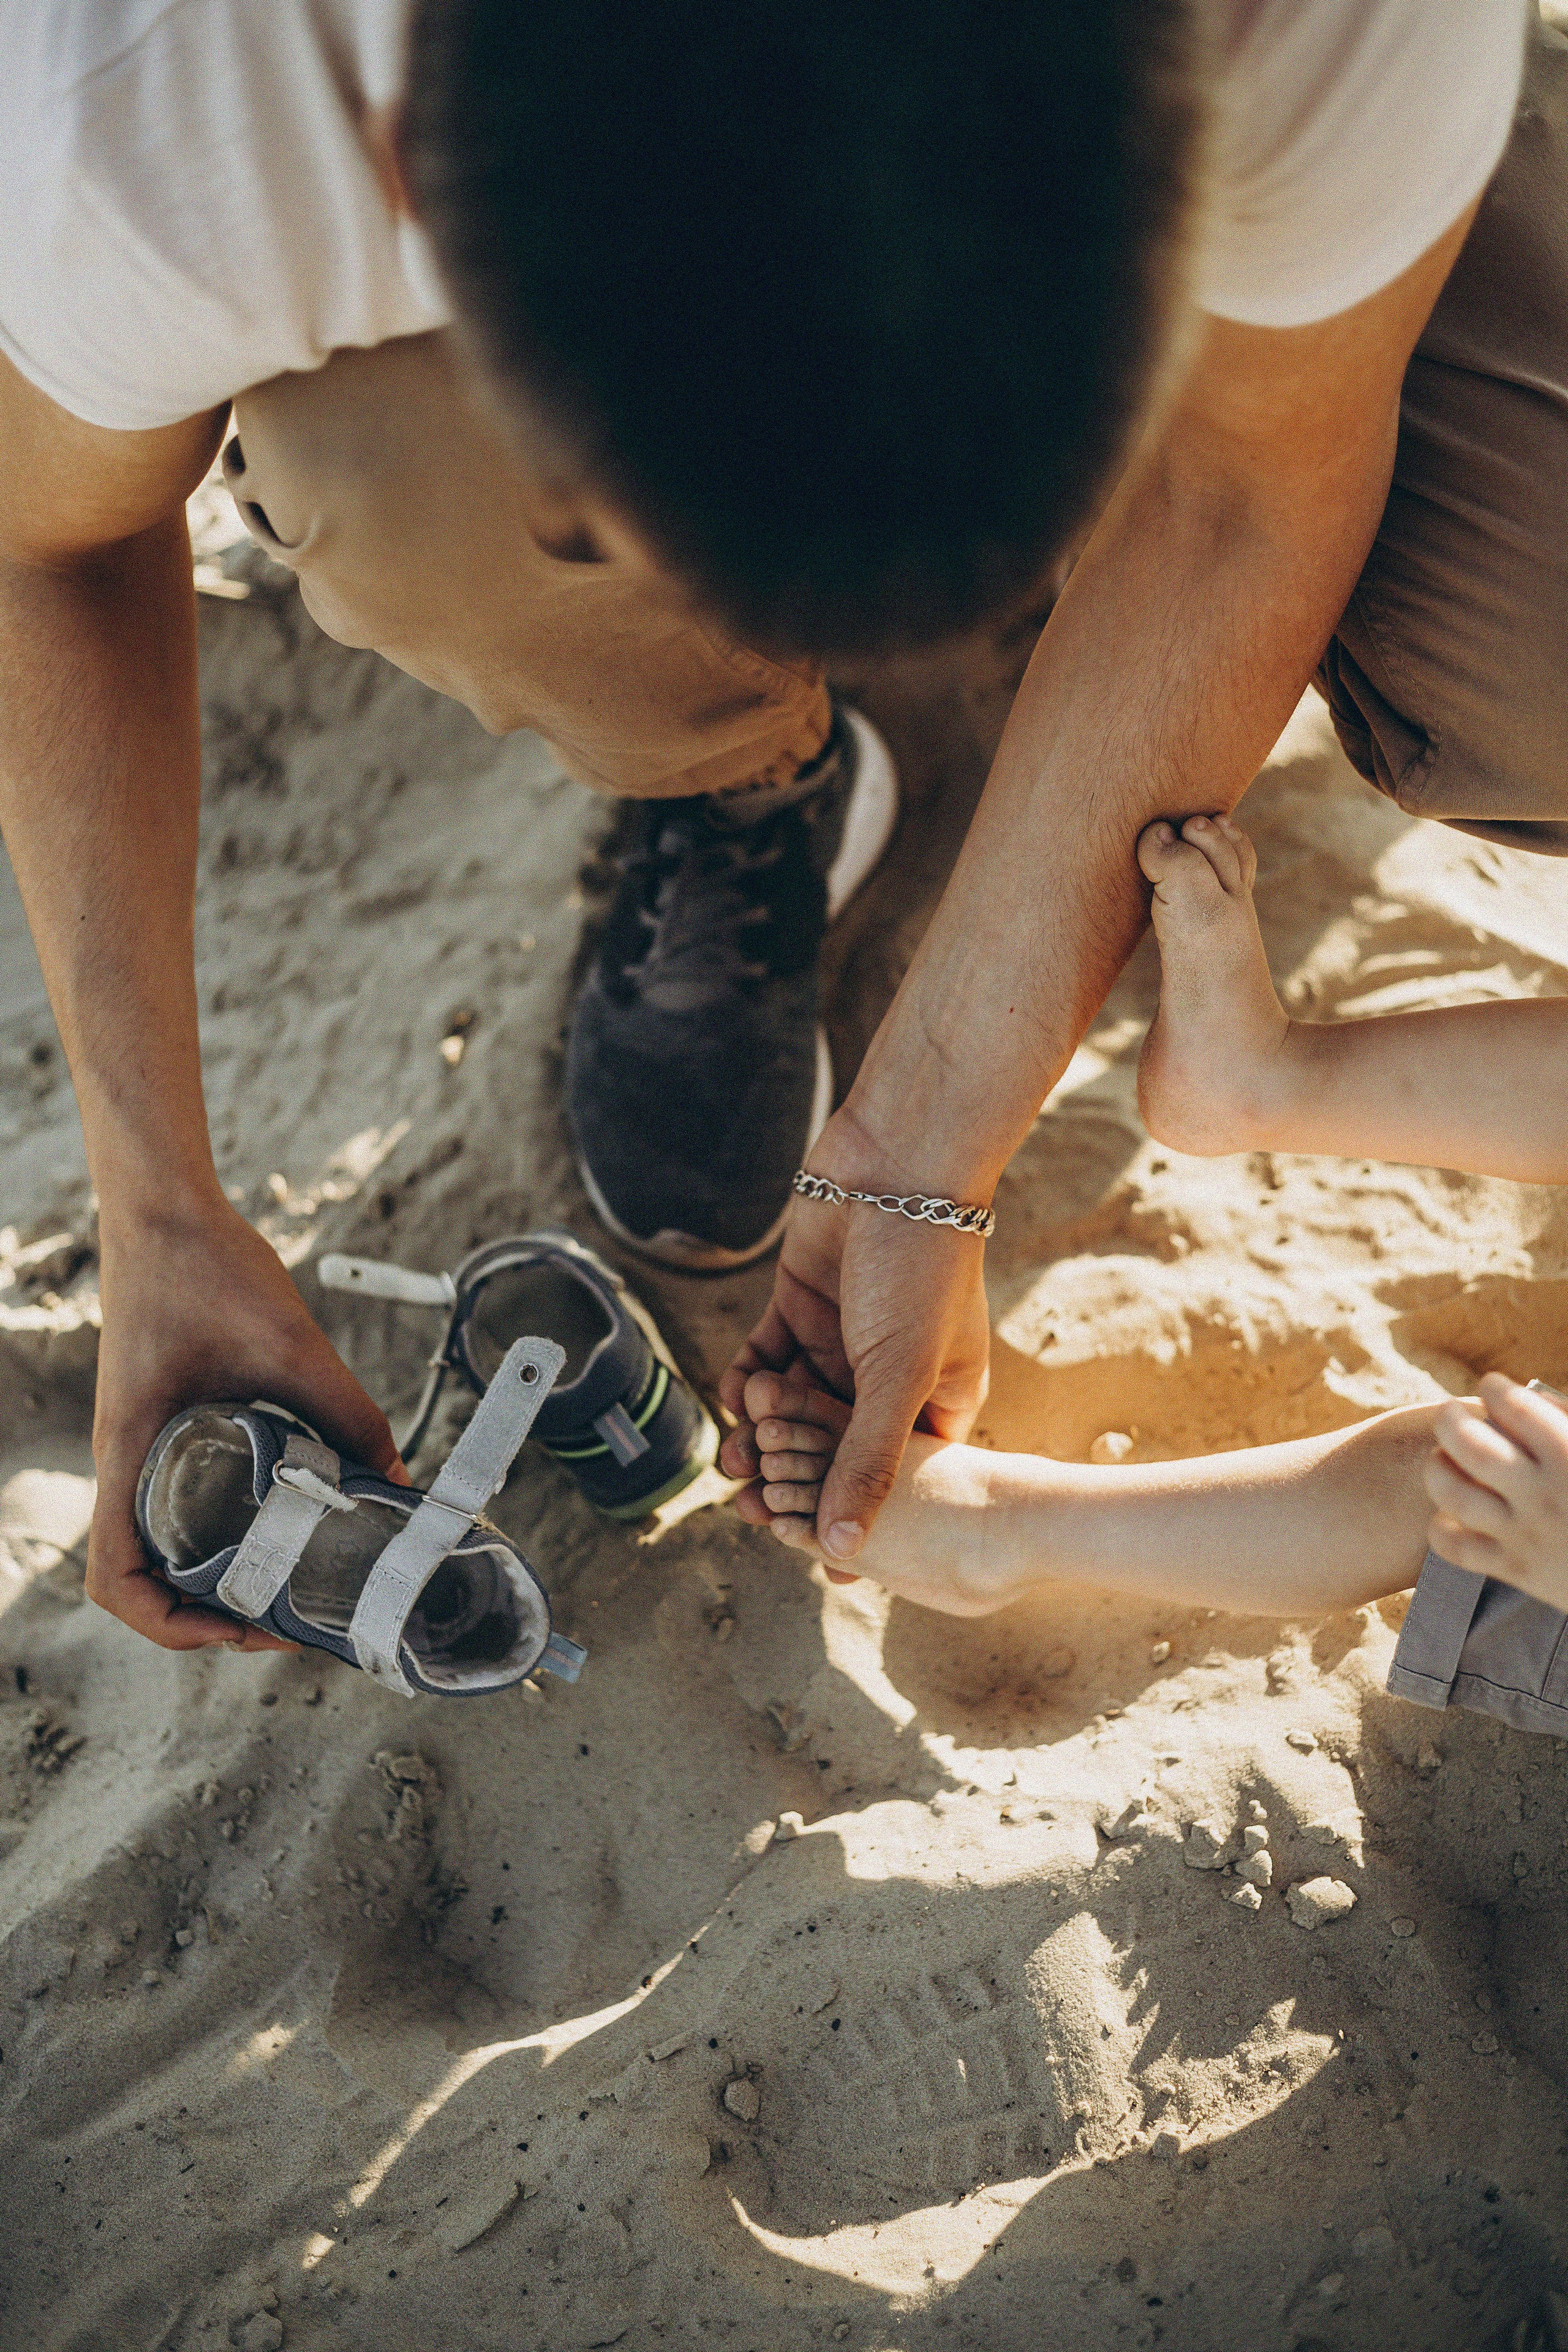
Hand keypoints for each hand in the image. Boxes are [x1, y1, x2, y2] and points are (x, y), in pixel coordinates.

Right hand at [89, 1193, 404, 1651]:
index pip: (114, 1577)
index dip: (168, 1624)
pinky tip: (281, 1521)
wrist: (166, 1207)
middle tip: (286, 1620)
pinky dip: (219, 1527)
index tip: (235, 1627)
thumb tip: (397, 1476)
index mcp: (129, 1451)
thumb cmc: (202, 1264)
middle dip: (206, 1615)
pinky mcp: (166, 1423)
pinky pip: (179, 1498)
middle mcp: (126, 1459)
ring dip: (213, 1576)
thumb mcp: (289, 1344)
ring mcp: (142, 1445)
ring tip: (289, 1585)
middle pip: (142, 1576)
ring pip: (161, 1542)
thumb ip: (346, 1411)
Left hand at [719, 1107, 989, 1566]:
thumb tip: (844, 1544)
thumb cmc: (921, 1264)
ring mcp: (843, 1337)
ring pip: (794, 1403)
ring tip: (735, 1456)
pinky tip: (733, 1395)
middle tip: (753, 1506)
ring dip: (763, 1429)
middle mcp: (889, 1373)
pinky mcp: (803, 1303)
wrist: (896, 1162)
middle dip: (793, 1472)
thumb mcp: (899, 1373)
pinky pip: (768, 1357)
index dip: (856, 1510)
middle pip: (834, 1441)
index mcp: (939, 1395)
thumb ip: (868, 1460)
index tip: (818, 1555)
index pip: (896, 1473)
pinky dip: (748, 1378)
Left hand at [1424, 1375, 1567, 1607]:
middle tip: (1448, 1413)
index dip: (1495, 1389)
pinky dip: (1442, 1529)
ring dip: (1438, 1469)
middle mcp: (1544, 1493)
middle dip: (1450, 1421)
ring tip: (1440, 1458)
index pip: (1515, 1407)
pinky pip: (1457, 1548)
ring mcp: (1527, 1534)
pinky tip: (1448, 1515)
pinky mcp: (1518, 1570)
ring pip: (1454, 1494)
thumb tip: (1538, 1397)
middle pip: (1470, 1445)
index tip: (1492, 1386)